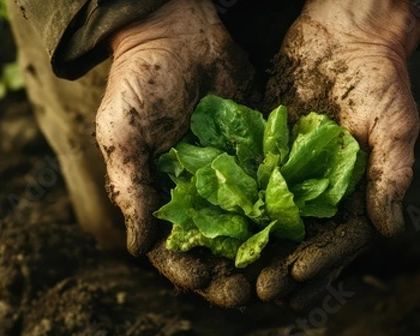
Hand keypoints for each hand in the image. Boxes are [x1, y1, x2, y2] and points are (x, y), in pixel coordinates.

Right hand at [95, 0, 252, 306]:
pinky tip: (298, 229)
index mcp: (160, 194)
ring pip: (247, 223)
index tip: (205, 283)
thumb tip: (138, 248)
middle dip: (230, 272)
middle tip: (251, 293)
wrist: (177, 32)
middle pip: (215, 245)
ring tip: (280, 272)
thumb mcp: (121, 136)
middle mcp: (196, 192)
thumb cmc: (139, 83)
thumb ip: (129, 190)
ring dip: (260, 251)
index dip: (186, 269)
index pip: (172, 246)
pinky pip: (270, 186)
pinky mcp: (256, 152)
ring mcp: (228, 174)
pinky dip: (281, 209)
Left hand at [258, 0, 419, 307]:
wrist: (344, 37)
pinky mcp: (266, 154)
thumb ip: (392, 177)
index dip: (320, 262)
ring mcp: (292, 175)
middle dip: (282, 268)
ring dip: (254, 250)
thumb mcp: (394, 127)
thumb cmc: (378, 80)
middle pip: (301, 241)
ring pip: (271, 222)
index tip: (297, 279)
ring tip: (233, 276)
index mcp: (356, 194)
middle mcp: (322, 192)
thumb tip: (392, 231)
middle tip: (258, 292)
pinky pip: (249, 186)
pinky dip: (234, 210)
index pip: (339, 240)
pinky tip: (215, 230)